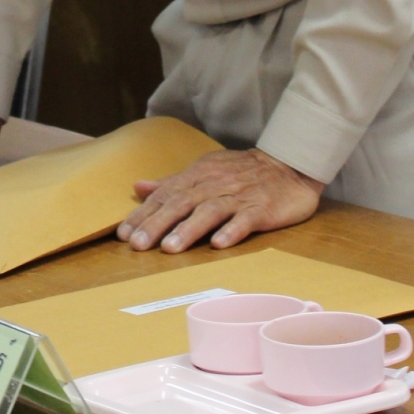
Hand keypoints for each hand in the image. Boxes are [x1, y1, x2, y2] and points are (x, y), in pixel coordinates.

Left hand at [119, 149, 324, 252]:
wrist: (289, 165)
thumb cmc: (242, 172)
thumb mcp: (204, 170)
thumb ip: (172, 182)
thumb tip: (139, 186)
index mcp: (198, 176)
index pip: (165, 195)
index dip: (144, 214)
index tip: (124, 234)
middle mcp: (214, 185)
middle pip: (181, 203)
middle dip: (157, 224)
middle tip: (138, 244)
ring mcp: (238, 196)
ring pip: (209, 211)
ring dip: (189, 230)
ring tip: (170, 248)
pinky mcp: (262, 208)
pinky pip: (245, 220)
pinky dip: (231, 230)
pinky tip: (219, 244)